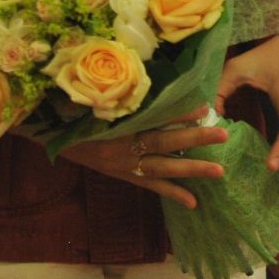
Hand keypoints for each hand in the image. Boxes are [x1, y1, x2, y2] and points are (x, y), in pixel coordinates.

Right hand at [55, 105, 227, 209]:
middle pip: (164, 142)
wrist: (55, 138)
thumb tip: (146, 76)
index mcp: (117, 124)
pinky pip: (152, 186)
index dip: (177, 115)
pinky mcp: (125, 176)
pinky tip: (193, 202)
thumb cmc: (76, 112)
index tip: (202, 108)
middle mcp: (123, 146)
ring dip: (192, 169)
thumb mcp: (97, 99)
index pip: (153, 119)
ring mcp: (125, 164)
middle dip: (194, 138)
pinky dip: (173, 193)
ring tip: (219, 171)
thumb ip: (121, 94)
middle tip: (224, 135)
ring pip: (163, 168)